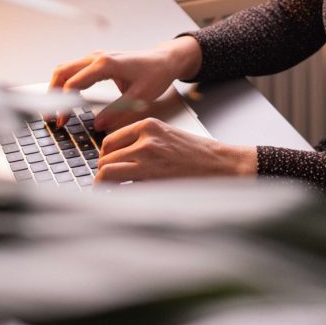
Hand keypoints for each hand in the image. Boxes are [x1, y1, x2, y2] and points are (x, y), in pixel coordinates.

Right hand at [49, 37, 201, 128]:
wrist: (164, 60)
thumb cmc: (156, 74)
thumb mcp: (140, 97)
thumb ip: (118, 111)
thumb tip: (98, 126)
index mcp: (105, 64)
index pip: (74, 83)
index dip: (64, 104)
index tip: (62, 121)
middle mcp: (96, 57)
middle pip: (62, 72)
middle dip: (52, 95)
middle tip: (51, 117)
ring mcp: (95, 57)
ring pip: (65, 69)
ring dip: (57, 88)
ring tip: (56, 111)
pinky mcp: (97, 61)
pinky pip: (74, 70)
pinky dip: (65, 84)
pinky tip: (67, 100)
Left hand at [95, 118, 257, 182]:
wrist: (222, 165)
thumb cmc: (199, 153)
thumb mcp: (168, 135)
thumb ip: (144, 141)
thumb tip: (119, 156)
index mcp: (149, 125)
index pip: (110, 140)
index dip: (104, 156)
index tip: (105, 165)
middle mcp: (145, 139)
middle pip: (105, 156)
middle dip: (103, 171)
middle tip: (106, 183)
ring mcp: (148, 159)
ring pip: (106, 171)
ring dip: (103, 183)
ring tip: (105, 192)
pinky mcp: (152, 179)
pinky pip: (121, 186)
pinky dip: (114, 193)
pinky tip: (116, 199)